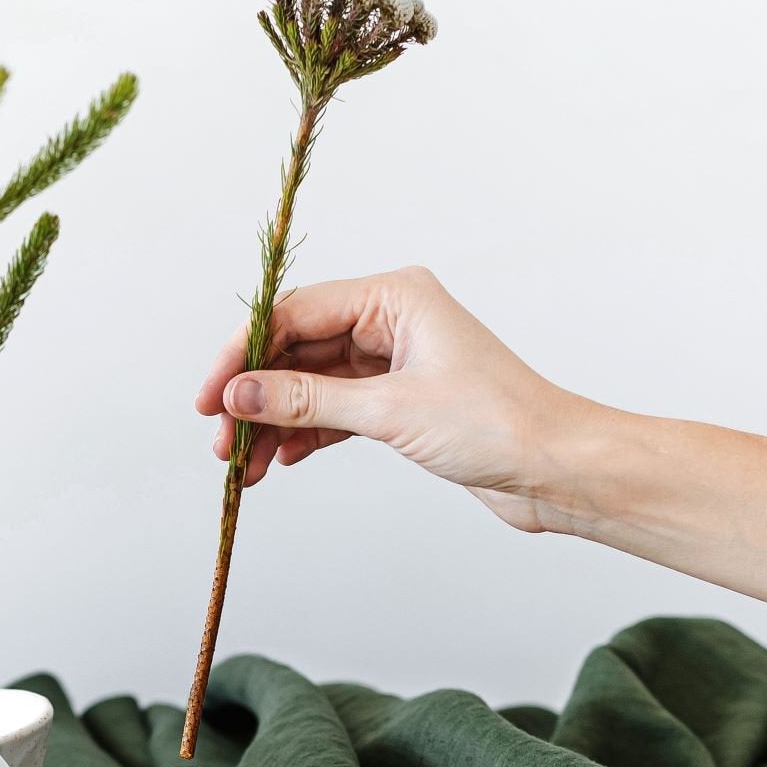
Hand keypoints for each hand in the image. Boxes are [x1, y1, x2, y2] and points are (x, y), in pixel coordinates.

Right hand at [195, 266, 589, 532]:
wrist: (556, 469)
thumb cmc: (498, 425)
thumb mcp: (390, 411)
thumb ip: (308, 401)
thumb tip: (239, 394)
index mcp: (394, 296)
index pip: (294, 313)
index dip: (244, 355)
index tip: (211, 397)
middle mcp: (392, 319)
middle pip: (297, 350)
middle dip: (256, 396)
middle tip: (222, 441)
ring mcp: (395, 361)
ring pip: (312, 385)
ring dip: (276, 423)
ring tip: (246, 466)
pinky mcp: (402, 401)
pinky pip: (335, 411)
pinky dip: (307, 435)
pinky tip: (282, 462)